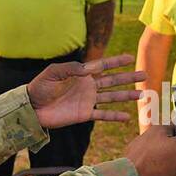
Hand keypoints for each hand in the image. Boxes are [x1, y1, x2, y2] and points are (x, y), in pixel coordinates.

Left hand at [27, 53, 144, 128]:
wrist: (31, 108)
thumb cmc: (40, 87)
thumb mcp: (53, 72)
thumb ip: (72, 68)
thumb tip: (91, 68)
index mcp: (81, 74)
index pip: (102, 66)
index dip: (116, 62)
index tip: (130, 58)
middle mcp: (88, 86)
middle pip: (112, 81)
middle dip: (128, 78)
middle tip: (144, 74)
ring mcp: (87, 100)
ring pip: (111, 97)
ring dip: (126, 95)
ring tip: (141, 94)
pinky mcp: (84, 114)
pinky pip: (102, 115)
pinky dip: (114, 116)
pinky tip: (127, 117)